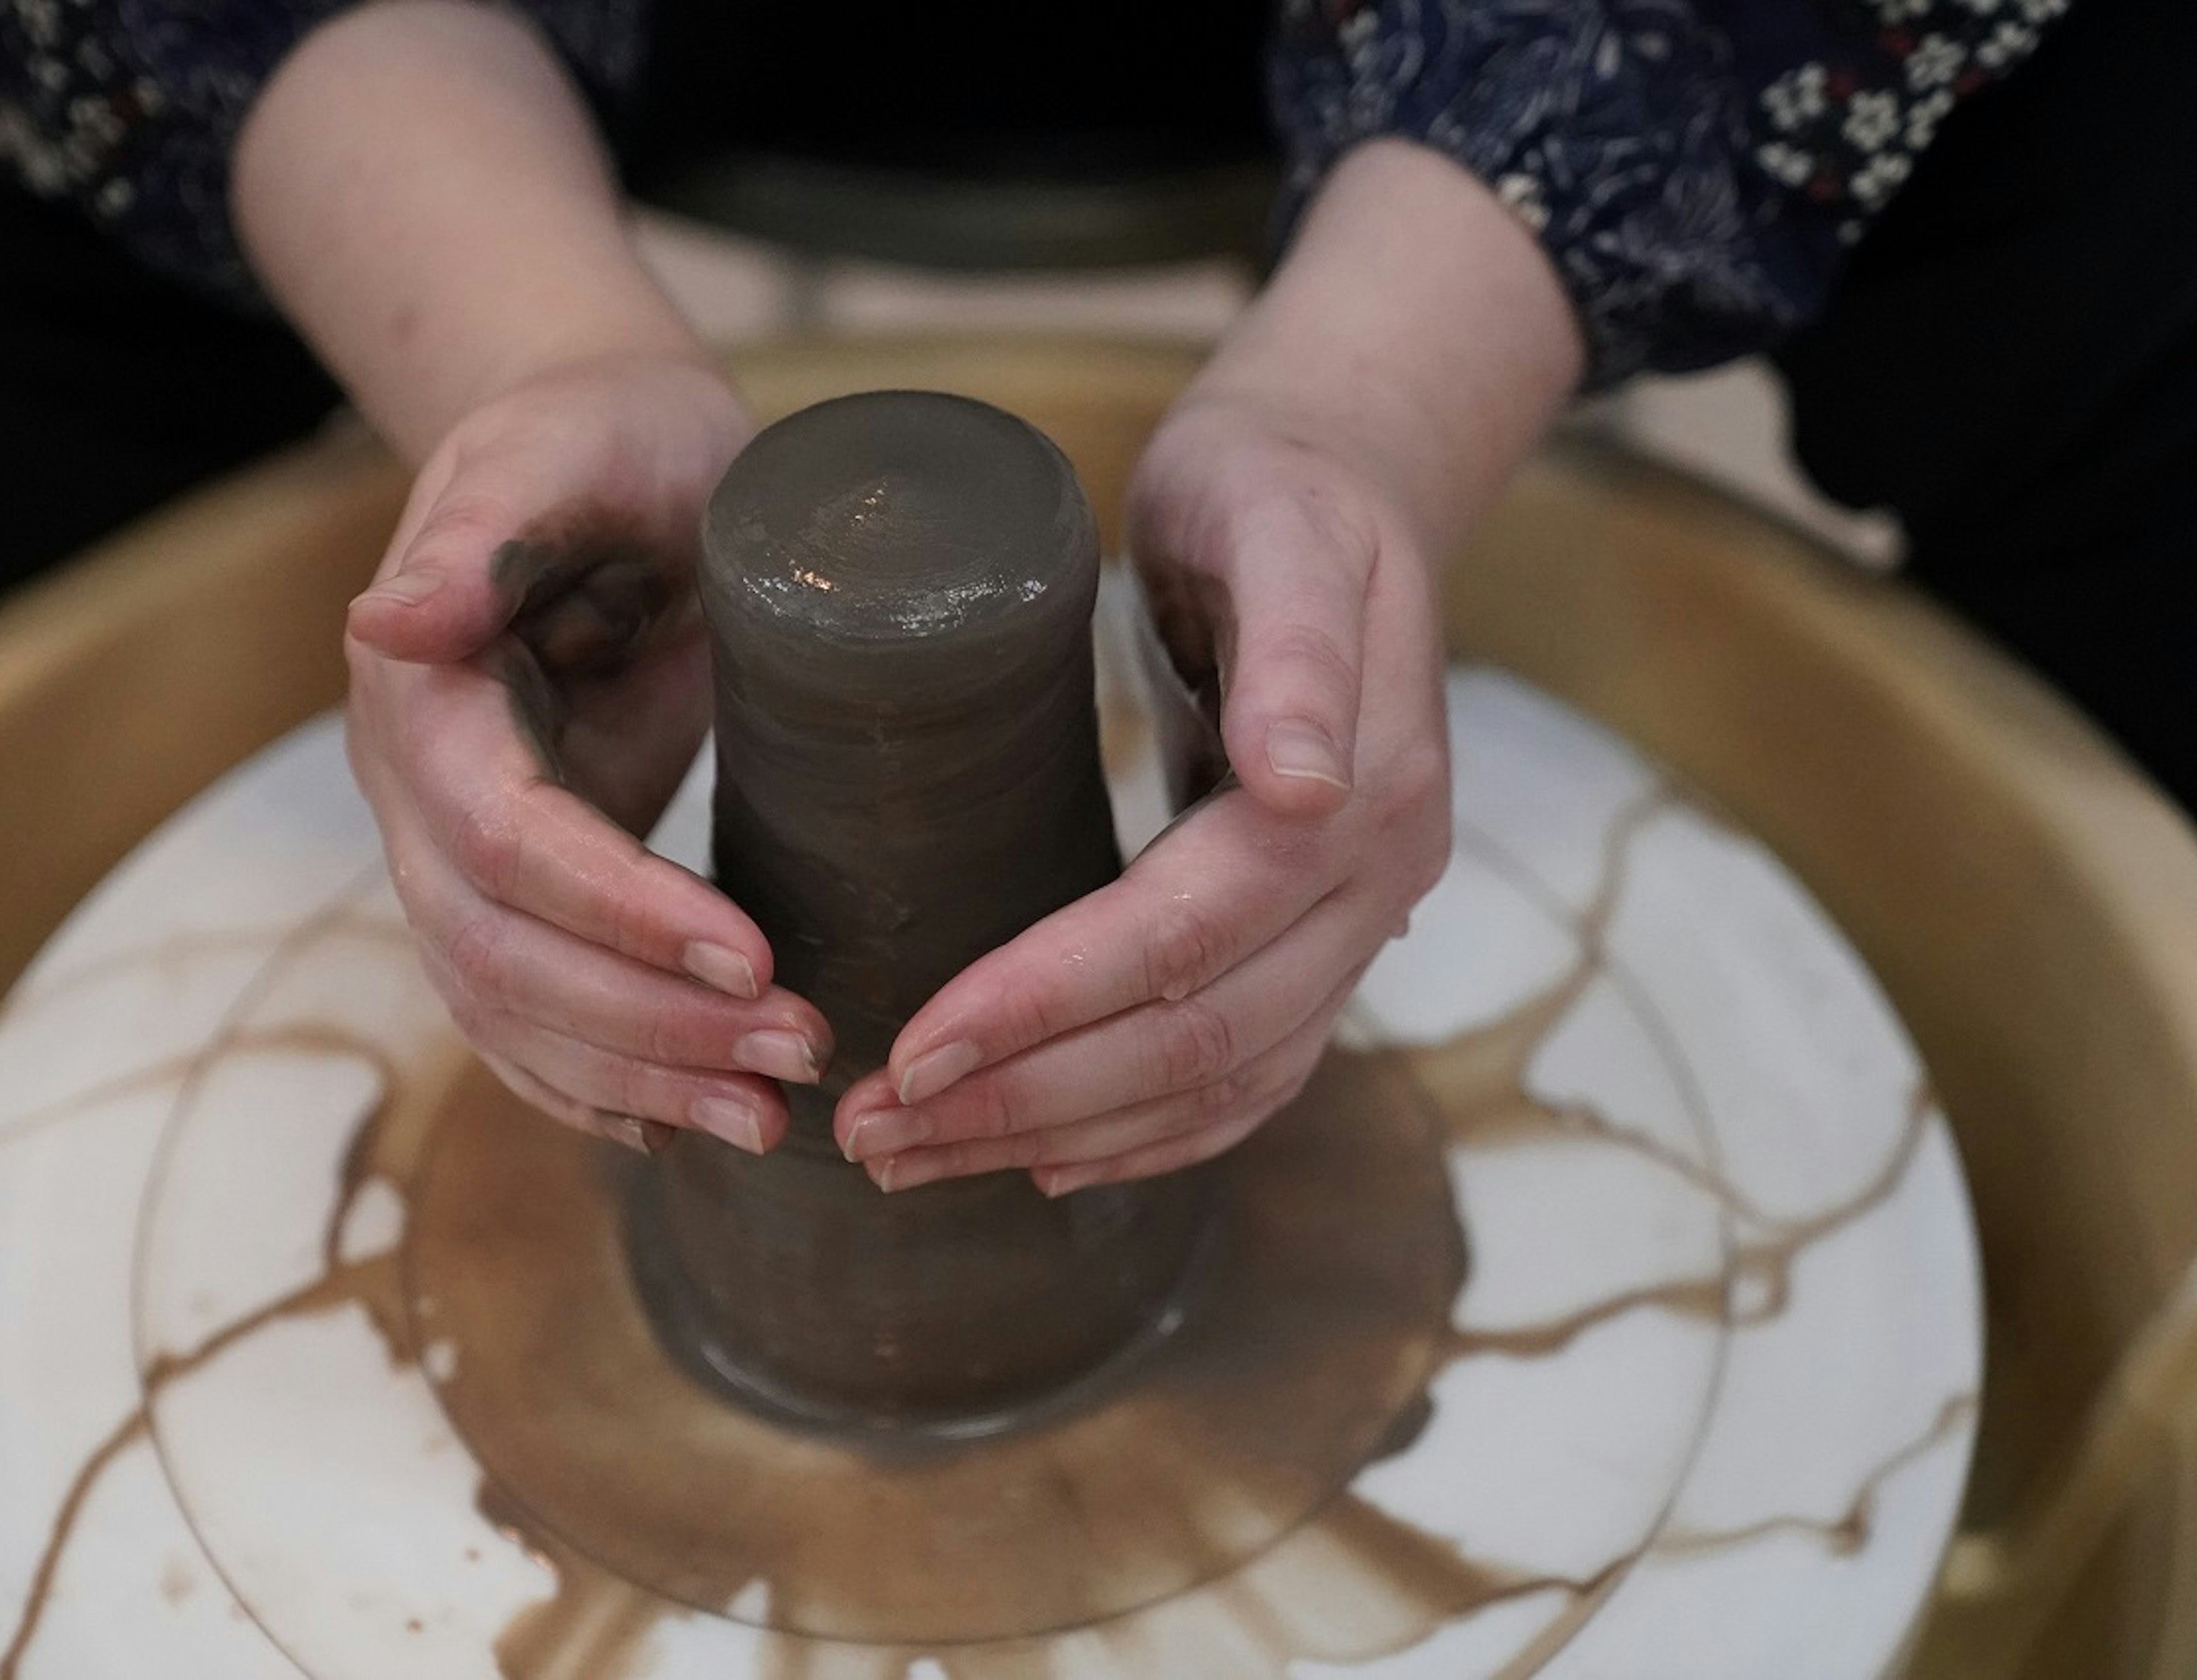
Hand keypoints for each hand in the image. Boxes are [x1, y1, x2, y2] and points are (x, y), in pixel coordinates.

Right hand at [347, 353, 831, 1155]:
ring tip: (770, 1121)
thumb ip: (484, 528)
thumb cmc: (607, 439)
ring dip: (638, 1078)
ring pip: (513, 1010)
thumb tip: (389, 622)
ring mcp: (456, 855)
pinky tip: (686, 1127)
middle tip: (800, 1054)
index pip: (509, 842)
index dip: (620, 912)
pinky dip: (596, 1085)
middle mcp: (420, 797)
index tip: (749, 956)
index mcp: (424, 698)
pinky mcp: (517, 888)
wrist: (610, 457)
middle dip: (649, 1023)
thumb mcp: (563, 448)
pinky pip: (527, 1018)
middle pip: (506, 956)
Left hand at [831, 391, 1453, 1193]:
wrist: (1341, 483)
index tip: (911, 1052)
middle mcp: (1375, 882)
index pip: (1182, 936)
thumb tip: (1306, 787)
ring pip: (1217, 1081)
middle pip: (1197, 1038)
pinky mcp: (1319, 937)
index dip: (1047, 1005)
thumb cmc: (1275, 490)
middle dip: (1026, 1098)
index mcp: (1363, 793)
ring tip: (914, 1157)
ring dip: (1062, 1135)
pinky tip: (1046, 1157)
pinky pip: (1248, 1074)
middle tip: (872, 1133)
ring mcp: (1358, 922)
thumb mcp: (1275, 524)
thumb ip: (1297, 650)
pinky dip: (1148, 1133)